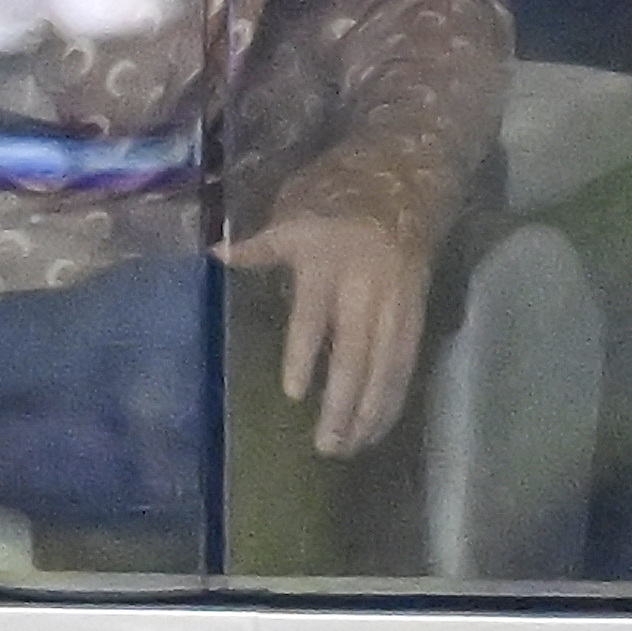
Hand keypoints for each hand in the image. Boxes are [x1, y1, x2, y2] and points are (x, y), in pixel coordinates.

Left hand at [217, 216, 427, 457]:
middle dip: (343, 402)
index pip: (314, 317)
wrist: (406, 182)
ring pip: (387, 366)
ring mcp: (395, 304)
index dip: (304, 355)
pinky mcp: (417, 314)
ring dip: (370, 411)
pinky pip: (407, 363)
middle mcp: (365, 288)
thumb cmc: (337, 198)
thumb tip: (214, 254)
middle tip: (326, 444)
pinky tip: (379, 427)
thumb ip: (260, 247)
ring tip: (351, 448)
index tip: (295, 393)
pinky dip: (393, 398)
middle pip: (357, 354)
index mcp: (328, 263)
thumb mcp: (293, 214)